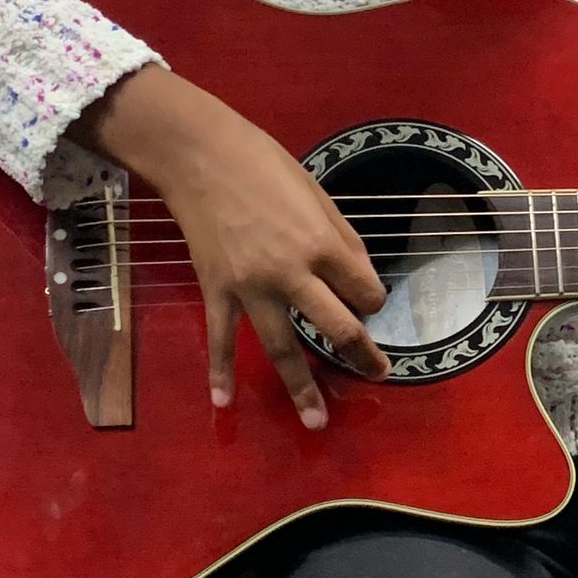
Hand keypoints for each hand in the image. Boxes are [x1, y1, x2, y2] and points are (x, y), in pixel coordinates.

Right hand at [76, 67, 388, 427]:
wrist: (199, 156)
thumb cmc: (264, 164)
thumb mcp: (317, 193)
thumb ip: (342, 238)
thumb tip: (361, 277)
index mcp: (322, 244)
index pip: (365, 291)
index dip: (373, 299)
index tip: (368, 301)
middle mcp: (291, 272)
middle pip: (336, 328)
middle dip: (361, 355)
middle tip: (378, 375)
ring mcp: (250, 287)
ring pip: (281, 347)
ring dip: (301, 388)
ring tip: (318, 422)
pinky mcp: (216, 290)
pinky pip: (220, 338)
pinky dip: (219, 371)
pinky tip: (223, 402)